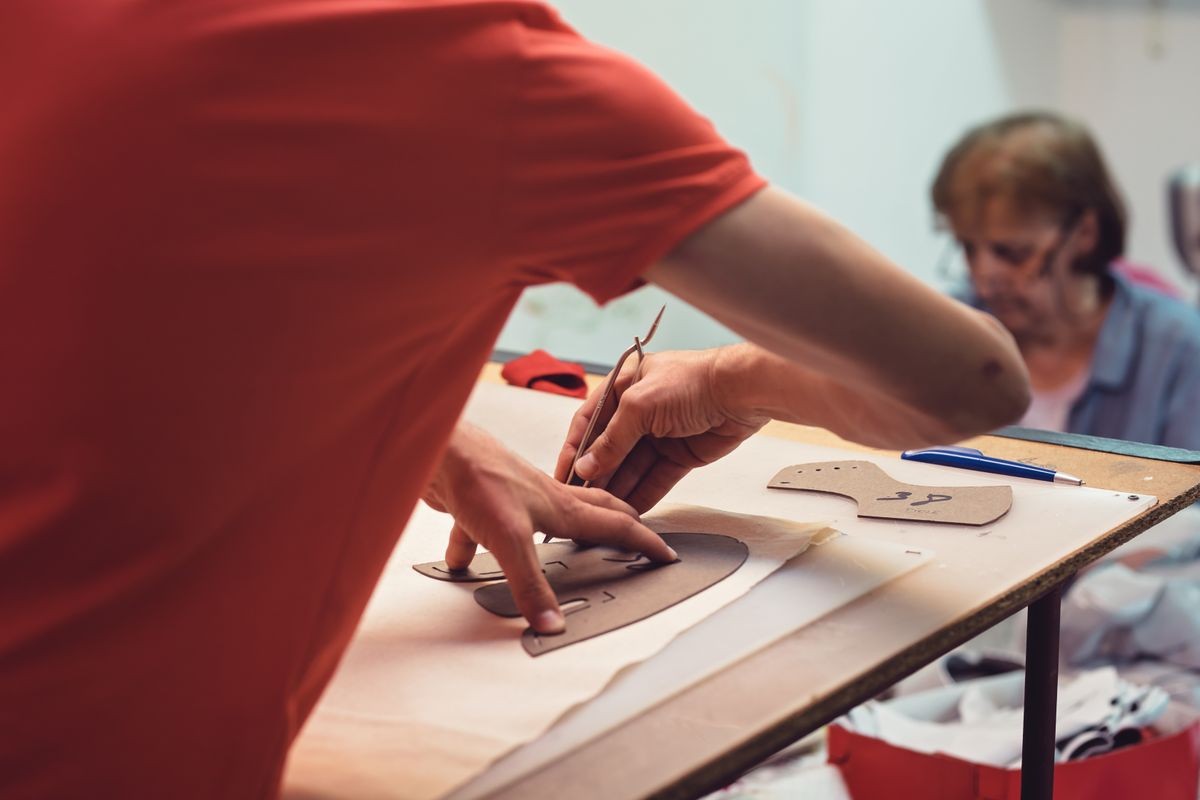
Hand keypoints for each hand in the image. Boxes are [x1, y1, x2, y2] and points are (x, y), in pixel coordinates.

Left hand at [423, 422, 676, 633]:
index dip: (643, 541)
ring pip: (541, 521)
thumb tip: (550, 622)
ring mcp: (513, 499)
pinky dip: (475, 546)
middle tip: (634, 533)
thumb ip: (530, 584)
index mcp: (562, 507)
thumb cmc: (478, 475)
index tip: (664, 552)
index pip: (615, 525)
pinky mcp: (480, 503)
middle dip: (617, 523)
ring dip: (553, 535)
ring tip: (560, 547)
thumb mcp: (509, 539)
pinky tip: (461, 560)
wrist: (440, 449)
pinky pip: (484, 531)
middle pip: (592, 511)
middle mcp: (543, 499)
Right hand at [553, 348, 767, 513]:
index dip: (574, 450)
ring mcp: (660, 434)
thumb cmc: (693, 381)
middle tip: (581, 501)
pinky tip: (628, 512)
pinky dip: (643, 494)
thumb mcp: (639, 405)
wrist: (740, 392)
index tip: (562, 476)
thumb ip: (612, 439)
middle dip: (596, 475)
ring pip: (632, 468)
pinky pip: (656, 479)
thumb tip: (587, 467)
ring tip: (602, 512)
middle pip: (609, 449)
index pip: (588, 423)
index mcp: (623, 387)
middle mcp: (639, 411)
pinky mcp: (680, 455)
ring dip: (617, 489)